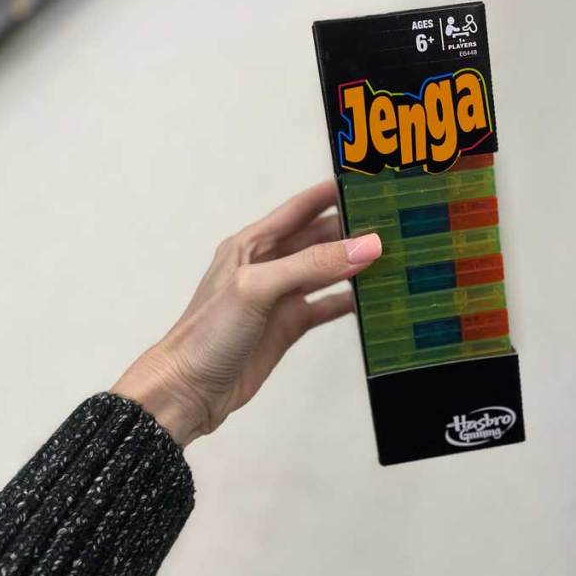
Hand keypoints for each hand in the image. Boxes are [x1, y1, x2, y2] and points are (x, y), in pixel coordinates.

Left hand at [112, 181, 381, 446]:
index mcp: (251, 245)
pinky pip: (325, 306)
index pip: (299, 209)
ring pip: (325, 272)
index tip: (364, 184)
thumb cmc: (205, 335)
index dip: (330, 194)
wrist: (187, 391)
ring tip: (389, 256)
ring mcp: (279, 297)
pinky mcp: (287, 326)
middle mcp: (267, 266)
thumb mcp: (258, 288)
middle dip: (350, 229)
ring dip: (353, 264)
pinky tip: (371, 298)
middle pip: (317, 238)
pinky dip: (348, 301)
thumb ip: (311, 265)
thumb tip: (363, 247)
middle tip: (388, 223)